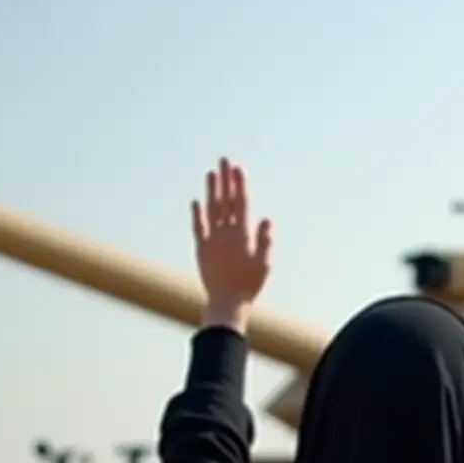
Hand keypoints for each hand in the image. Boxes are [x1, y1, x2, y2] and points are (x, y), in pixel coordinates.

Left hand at [191, 157, 272, 333]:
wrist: (226, 302)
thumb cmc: (248, 286)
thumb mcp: (263, 264)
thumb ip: (264, 241)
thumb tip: (266, 219)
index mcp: (241, 235)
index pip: (240, 203)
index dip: (239, 184)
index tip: (237, 168)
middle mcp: (225, 233)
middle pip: (225, 201)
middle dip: (225, 179)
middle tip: (223, 160)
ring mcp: (211, 239)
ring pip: (211, 209)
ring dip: (211, 190)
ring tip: (211, 173)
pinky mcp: (201, 249)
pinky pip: (198, 227)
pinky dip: (197, 213)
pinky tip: (196, 201)